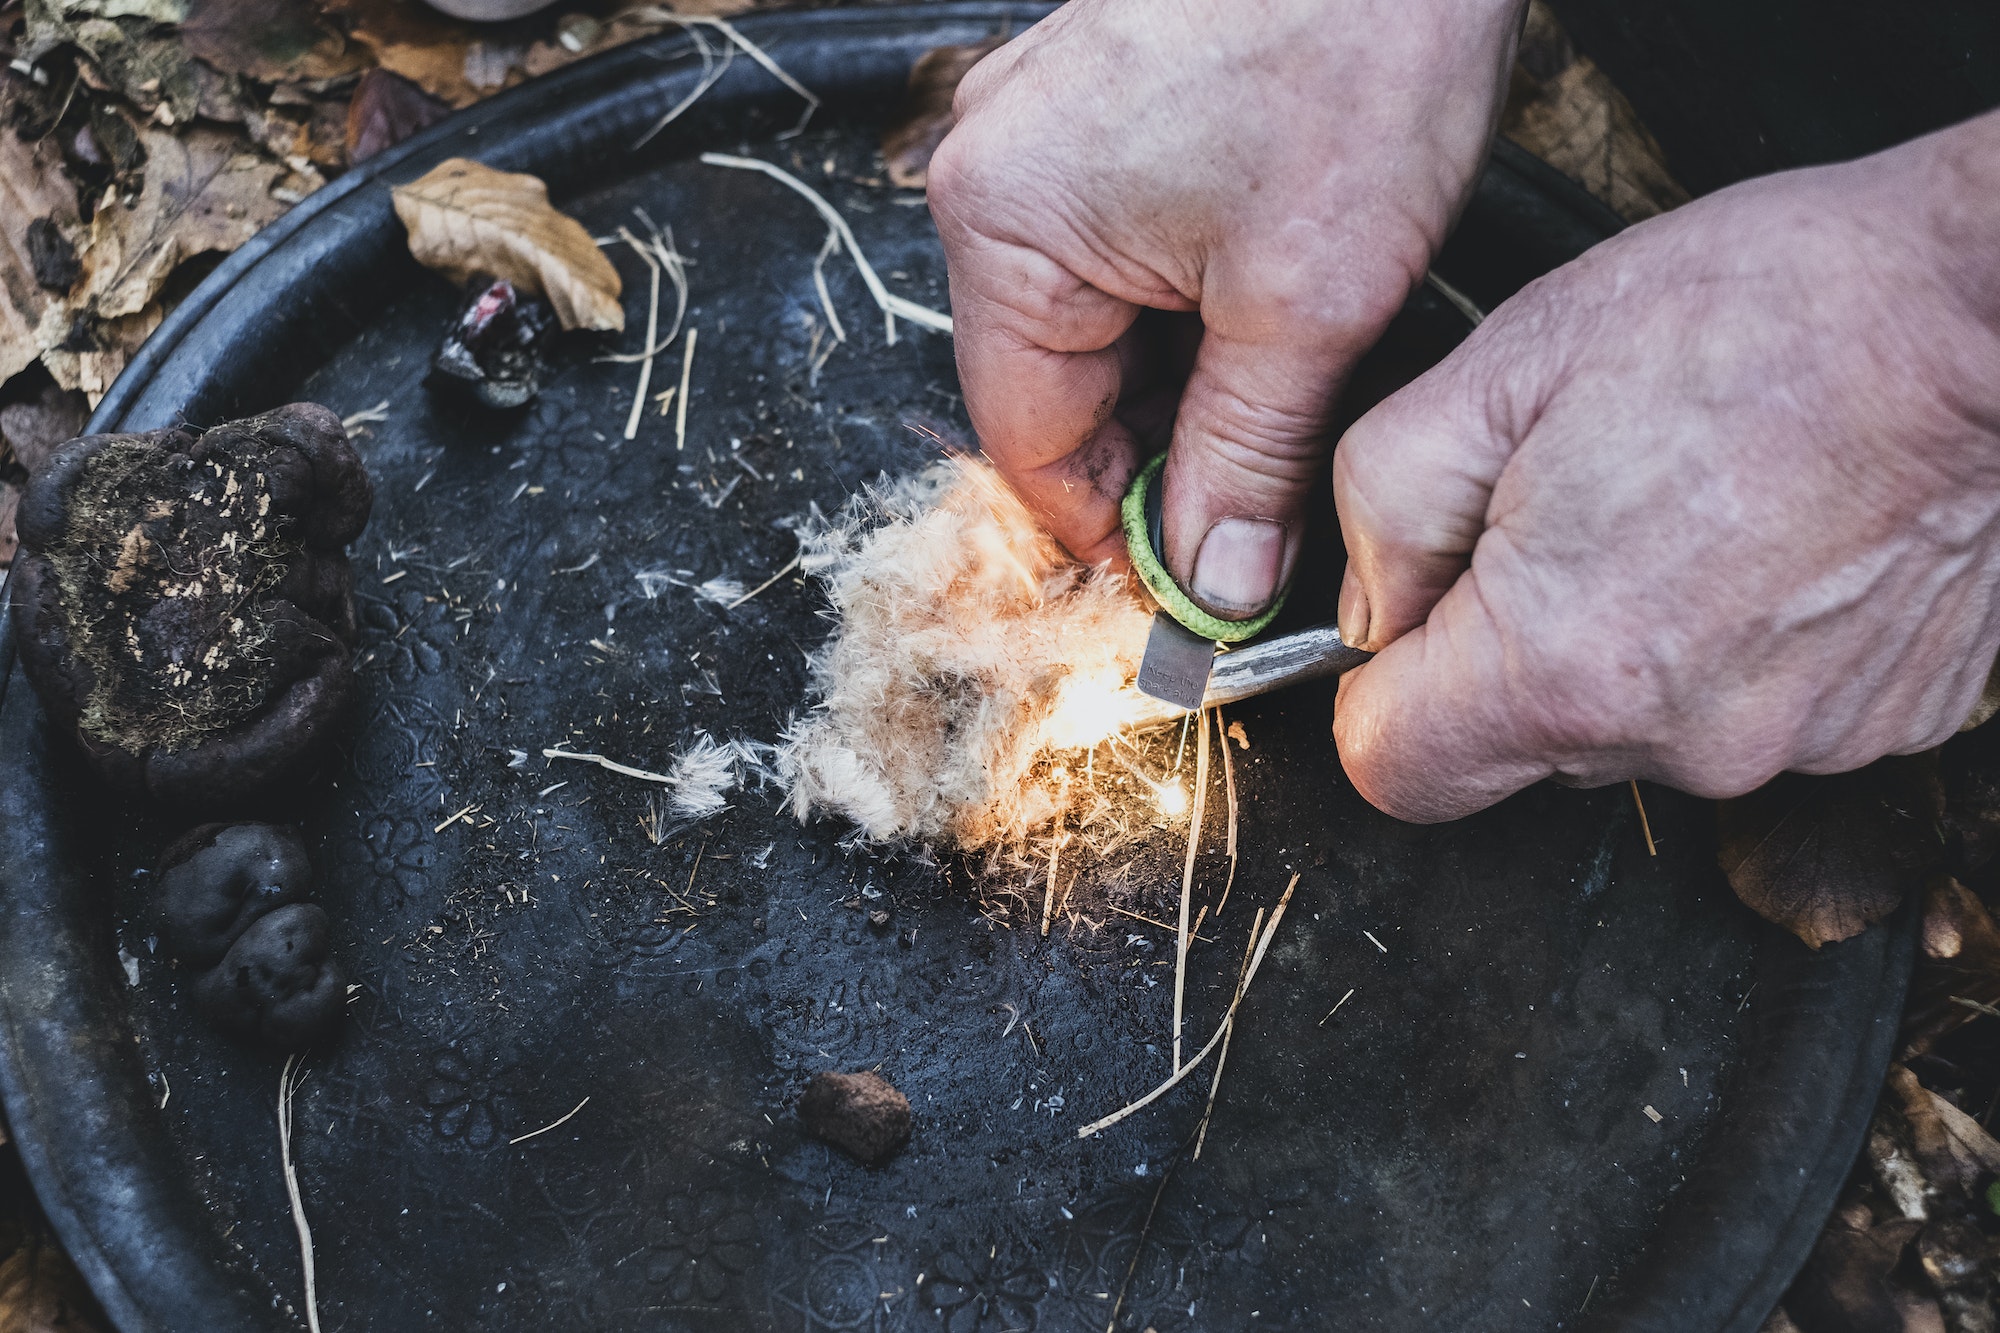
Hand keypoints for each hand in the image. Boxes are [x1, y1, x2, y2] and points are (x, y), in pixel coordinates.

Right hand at [928, 0, 1523, 617]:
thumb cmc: (1355, 42)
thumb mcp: (1306, 301)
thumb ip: (1247, 459)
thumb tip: (1215, 581)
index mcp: (1004, 225)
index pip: (1029, 442)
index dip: (1112, 530)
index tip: (1191, 587)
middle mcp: (995, 174)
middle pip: (1055, 384)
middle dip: (1157, 453)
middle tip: (1258, 512)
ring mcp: (1044, 132)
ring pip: (1096, 324)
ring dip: (1182, 381)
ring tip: (1281, 396)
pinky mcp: (1104, 107)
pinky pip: (1121, 253)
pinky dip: (1188, 307)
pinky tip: (1266, 320)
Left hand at [1332, 111, 1999, 820]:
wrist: (1986, 311)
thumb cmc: (1767, 314)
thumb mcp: (1504, 364)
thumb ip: (1383, 504)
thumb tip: (1369, 601)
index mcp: (1561, 667)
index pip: (1392, 769)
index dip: (1378, 689)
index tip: (1413, 615)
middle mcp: (1681, 740)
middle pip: (1516, 748)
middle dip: (1505, 646)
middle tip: (1565, 510)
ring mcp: (1794, 746)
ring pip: (1636, 727)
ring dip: (1626, 639)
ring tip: (1685, 504)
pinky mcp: (1880, 725)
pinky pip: (1749, 706)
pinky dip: (1734, 641)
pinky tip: (1767, 538)